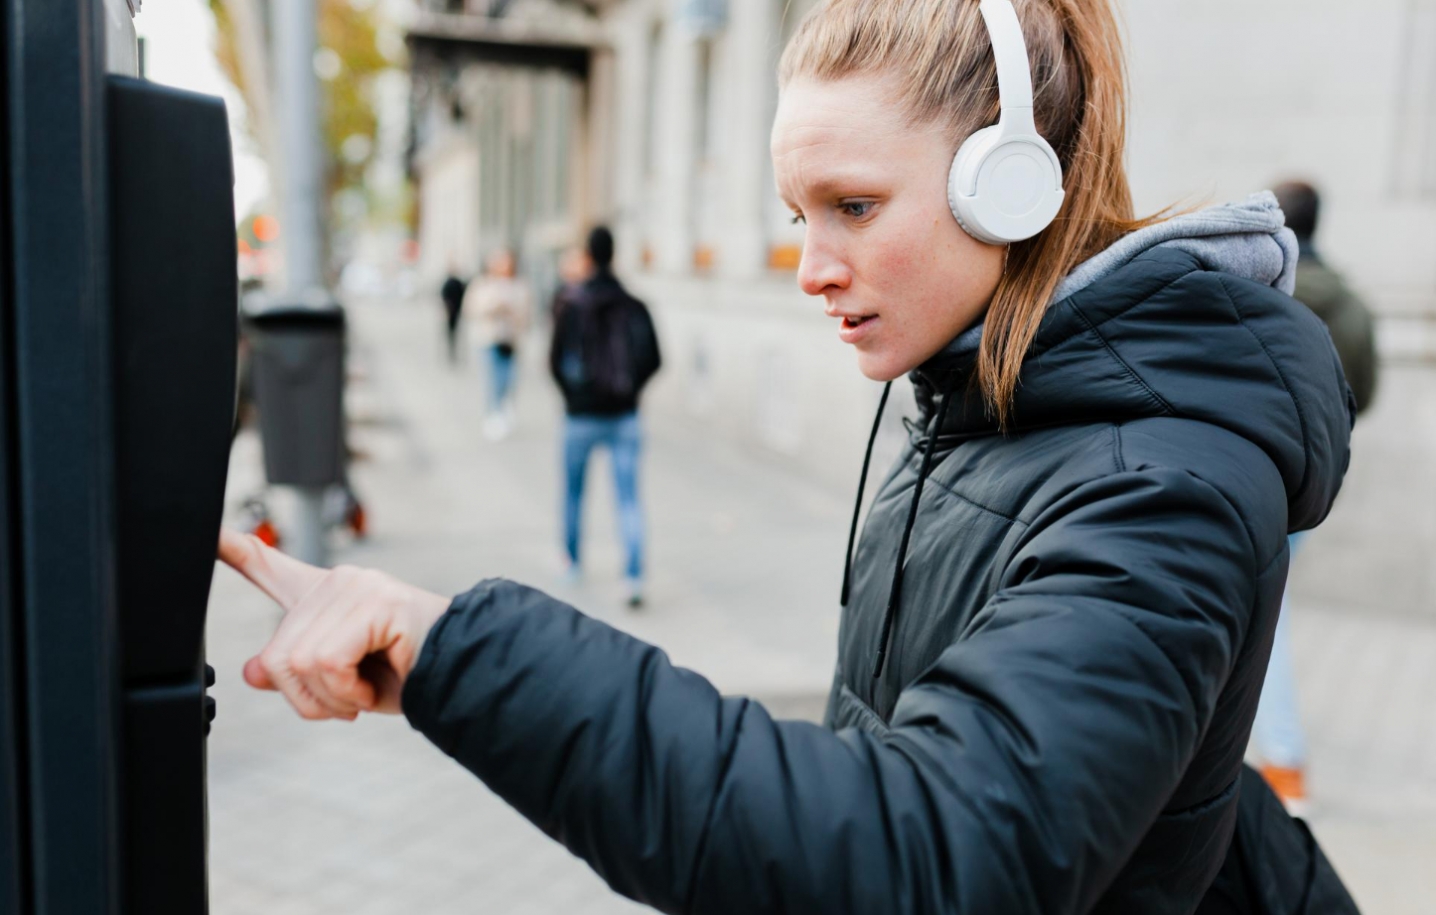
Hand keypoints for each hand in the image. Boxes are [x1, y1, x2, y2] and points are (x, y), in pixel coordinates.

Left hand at [217, 528, 450, 719]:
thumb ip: (295, 672)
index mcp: (327, 597)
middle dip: (309, 697)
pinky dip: (346, 692)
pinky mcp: (374, 602)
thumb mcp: (340, 683)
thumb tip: (253, 671)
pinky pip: (326, 662)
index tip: (208, 533)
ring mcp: (356, 587)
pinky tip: (371, 688)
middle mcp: (338, 582)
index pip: (271, 566)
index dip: (237, 551)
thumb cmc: (406, 677)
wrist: (460, 679)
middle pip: (278, 654)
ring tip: (363, 692)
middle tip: (349, 699)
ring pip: (299, 662)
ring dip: (331, 699)